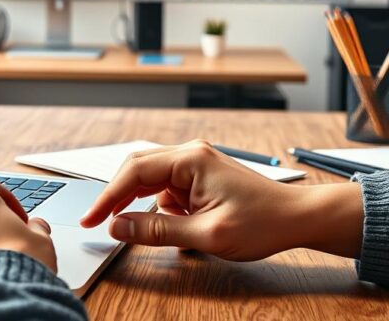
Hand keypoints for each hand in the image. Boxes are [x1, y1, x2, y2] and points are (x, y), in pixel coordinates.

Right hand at [79, 140, 362, 260]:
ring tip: (137, 226)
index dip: (107, 198)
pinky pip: (166, 188)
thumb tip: (119, 227)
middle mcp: (190, 155)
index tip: (90, 219)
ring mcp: (195, 164)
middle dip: (117, 197)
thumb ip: (158, 230)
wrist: (297, 218)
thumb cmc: (263, 222)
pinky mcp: (200, 177)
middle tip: (100, 223)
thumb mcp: (207, 234)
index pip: (134, 173)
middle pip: (137, 170)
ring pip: (150, 180)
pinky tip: (170, 225)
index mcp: (191, 160)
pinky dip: (158, 207)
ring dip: (139, 203)